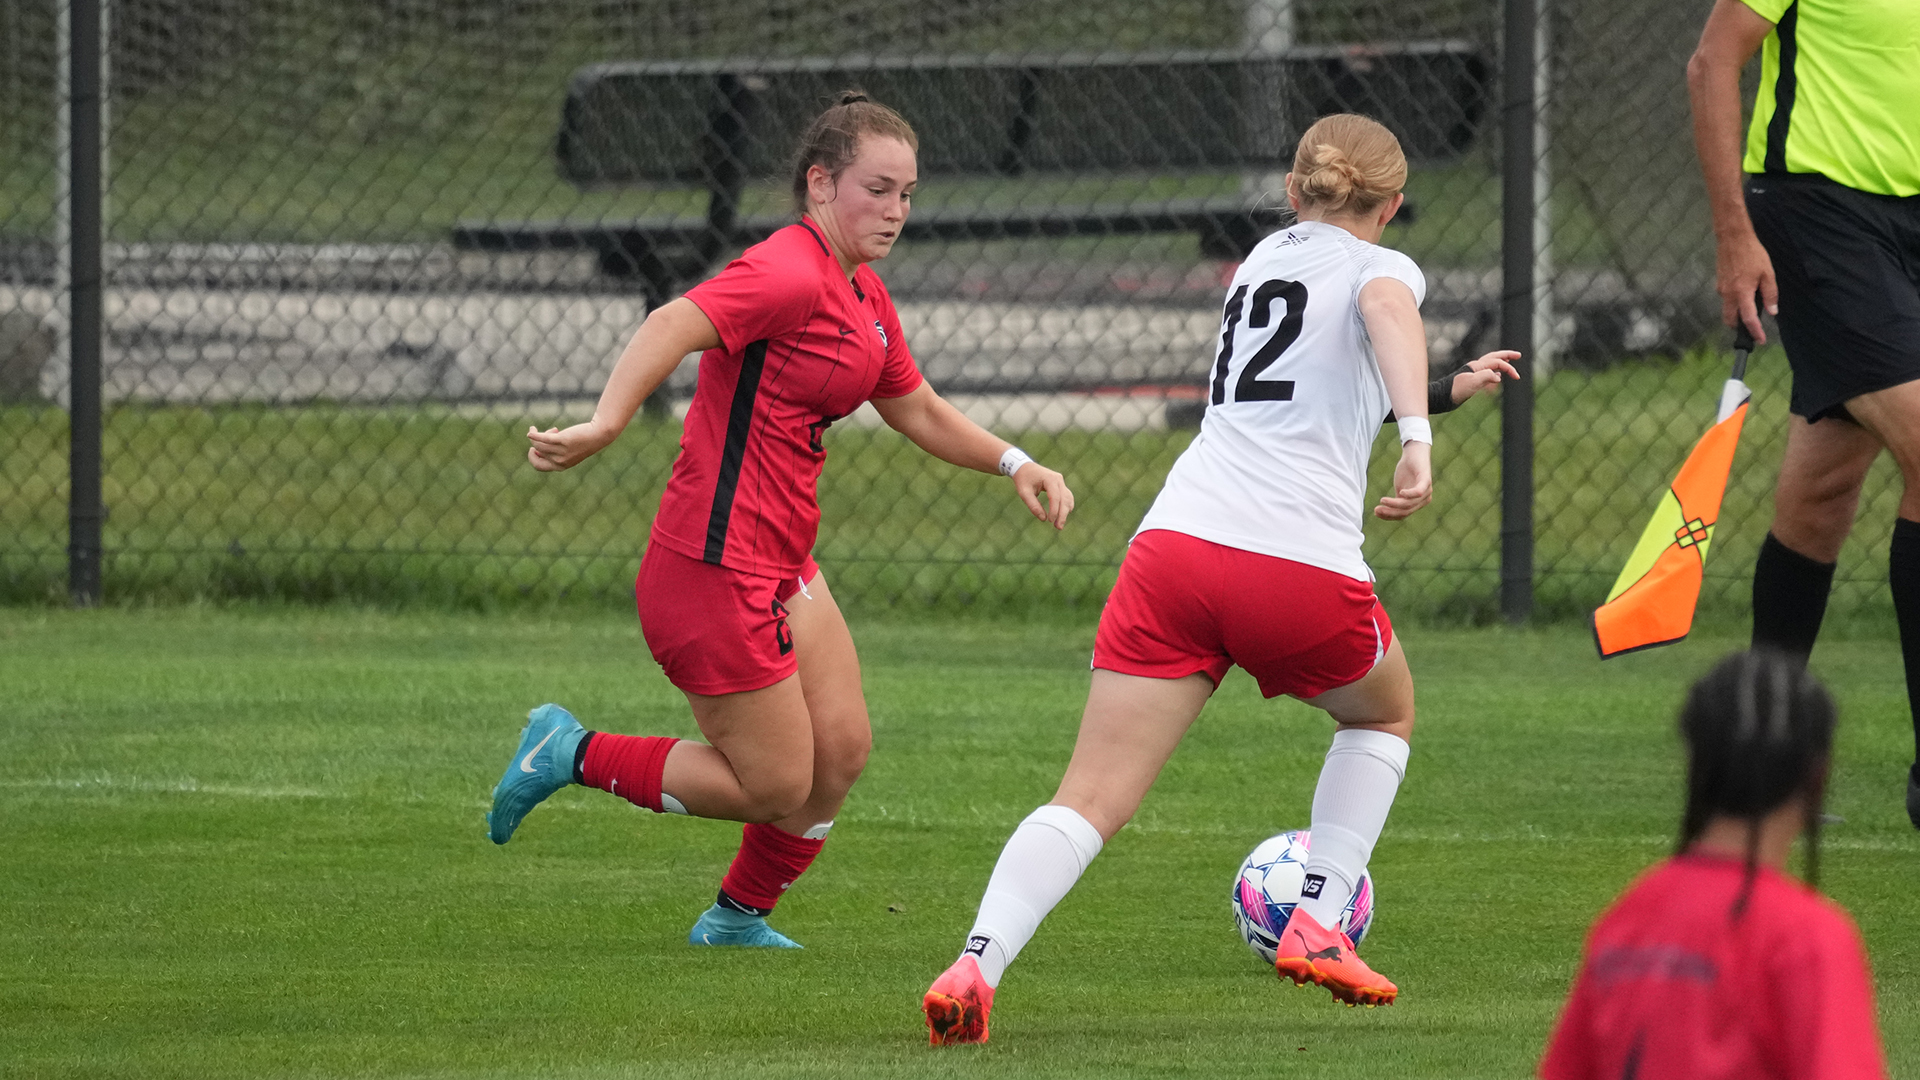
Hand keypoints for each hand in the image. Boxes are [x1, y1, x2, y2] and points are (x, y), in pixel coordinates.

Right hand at [527, 421, 614, 471]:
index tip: (534, 449)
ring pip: (539, 445)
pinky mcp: (562, 440)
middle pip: (538, 452)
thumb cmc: (583, 442)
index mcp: (561, 466)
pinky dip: (535, 434)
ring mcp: (561, 451)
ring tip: (553, 429)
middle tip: (536, 437)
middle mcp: (560, 461)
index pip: (539, 466)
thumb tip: (537, 448)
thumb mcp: (568, 451)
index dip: (533, 458)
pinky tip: (531, 429)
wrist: (598, 435)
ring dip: (538, 435)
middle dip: (535, 444)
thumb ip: (554, 452)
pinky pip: (543, 438)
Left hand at [1013, 463, 1074, 529]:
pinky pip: (1067, 497)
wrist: (1024, 468)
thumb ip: (1033, 505)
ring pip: (1067, 499)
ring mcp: (1061, 482)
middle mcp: (1058, 479)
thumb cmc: (1023, 480)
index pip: (1055, 496)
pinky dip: (1065, 507)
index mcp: (1049, 478)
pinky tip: (1062, 516)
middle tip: (1058, 527)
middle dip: (1062, 514)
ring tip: (1059, 525)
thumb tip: (1043, 519)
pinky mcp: (1060, 486)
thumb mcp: (1024, 493)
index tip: (1049, 521)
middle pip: (1064, 499)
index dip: (1054, 510)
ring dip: (1065, 512)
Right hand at [1374, 441, 1431, 519]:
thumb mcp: (1400, 488)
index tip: (1375, 512)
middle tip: (1376, 509)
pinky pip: (1418, 492)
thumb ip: (1397, 500)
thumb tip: (1382, 512)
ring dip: (1395, 504)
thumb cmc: (1406, 471)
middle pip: (1405, 511)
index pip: (1402, 514)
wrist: (1414, 453)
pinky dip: (1409, 494)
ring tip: (1382, 500)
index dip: (1389, 516)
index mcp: (1416, 504)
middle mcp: (1424, 500)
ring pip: (1409, 503)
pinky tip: (1400, 492)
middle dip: (1390, 512)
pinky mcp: (1426, 480)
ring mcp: (1426, 491)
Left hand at [1450, 351, 1522, 403]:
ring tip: (1509, 361)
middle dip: (1506, 356)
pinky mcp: (1471, 381)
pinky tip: (1497, 376)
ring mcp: (1473, 373)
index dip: (1509, 368)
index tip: (1517, 377)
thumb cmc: (1455, 390)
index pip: (1497, 363)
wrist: (1442, 397)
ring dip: (1500, 362)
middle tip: (1518, 355)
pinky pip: (1486, 373)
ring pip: (1490, 364)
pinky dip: (1494, 372)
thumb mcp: (1472, 383)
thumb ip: (1486, 376)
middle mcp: (1476, 367)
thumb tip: (1498, 376)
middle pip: (1494, 357)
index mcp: (1477, 366)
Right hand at [1716, 228, 1777, 344]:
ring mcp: (1721, 289)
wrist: (1733, 239)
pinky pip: (1726, 299)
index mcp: (1742, 293)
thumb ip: (1770, 294)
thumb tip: (1772, 311)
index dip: (1755, 332)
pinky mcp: (1719, 284)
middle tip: (1752, 330)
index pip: (1748, 318)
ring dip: (1737, 314)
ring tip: (1750, 308)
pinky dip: (1734, 302)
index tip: (1759, 340)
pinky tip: (1744, 293)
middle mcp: (1728, 295)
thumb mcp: (1768, 273)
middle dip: (1740, 328)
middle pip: (1731, 320)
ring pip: (1727, 310)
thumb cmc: (1752, 254)